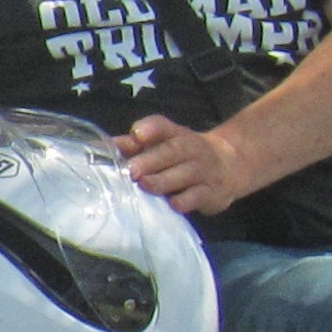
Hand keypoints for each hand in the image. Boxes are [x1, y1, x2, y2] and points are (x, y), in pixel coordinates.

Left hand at [121, 115, 255, 214]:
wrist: (229, 165)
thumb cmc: (182, 155)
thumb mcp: (164, 144)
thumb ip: (135, 146)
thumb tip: (102, 146)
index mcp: (176, 134)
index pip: (163, 127)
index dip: (151, 128)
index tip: (137, 134)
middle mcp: (191, 149)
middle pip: (172, 151)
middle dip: (150, 160)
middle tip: (131, 170)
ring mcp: (203, 171)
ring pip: (184, 175)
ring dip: (163, 181)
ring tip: (145, 185)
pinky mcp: (211, 193)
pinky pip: (197, 196)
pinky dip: (185, 200)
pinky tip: (172, 205)